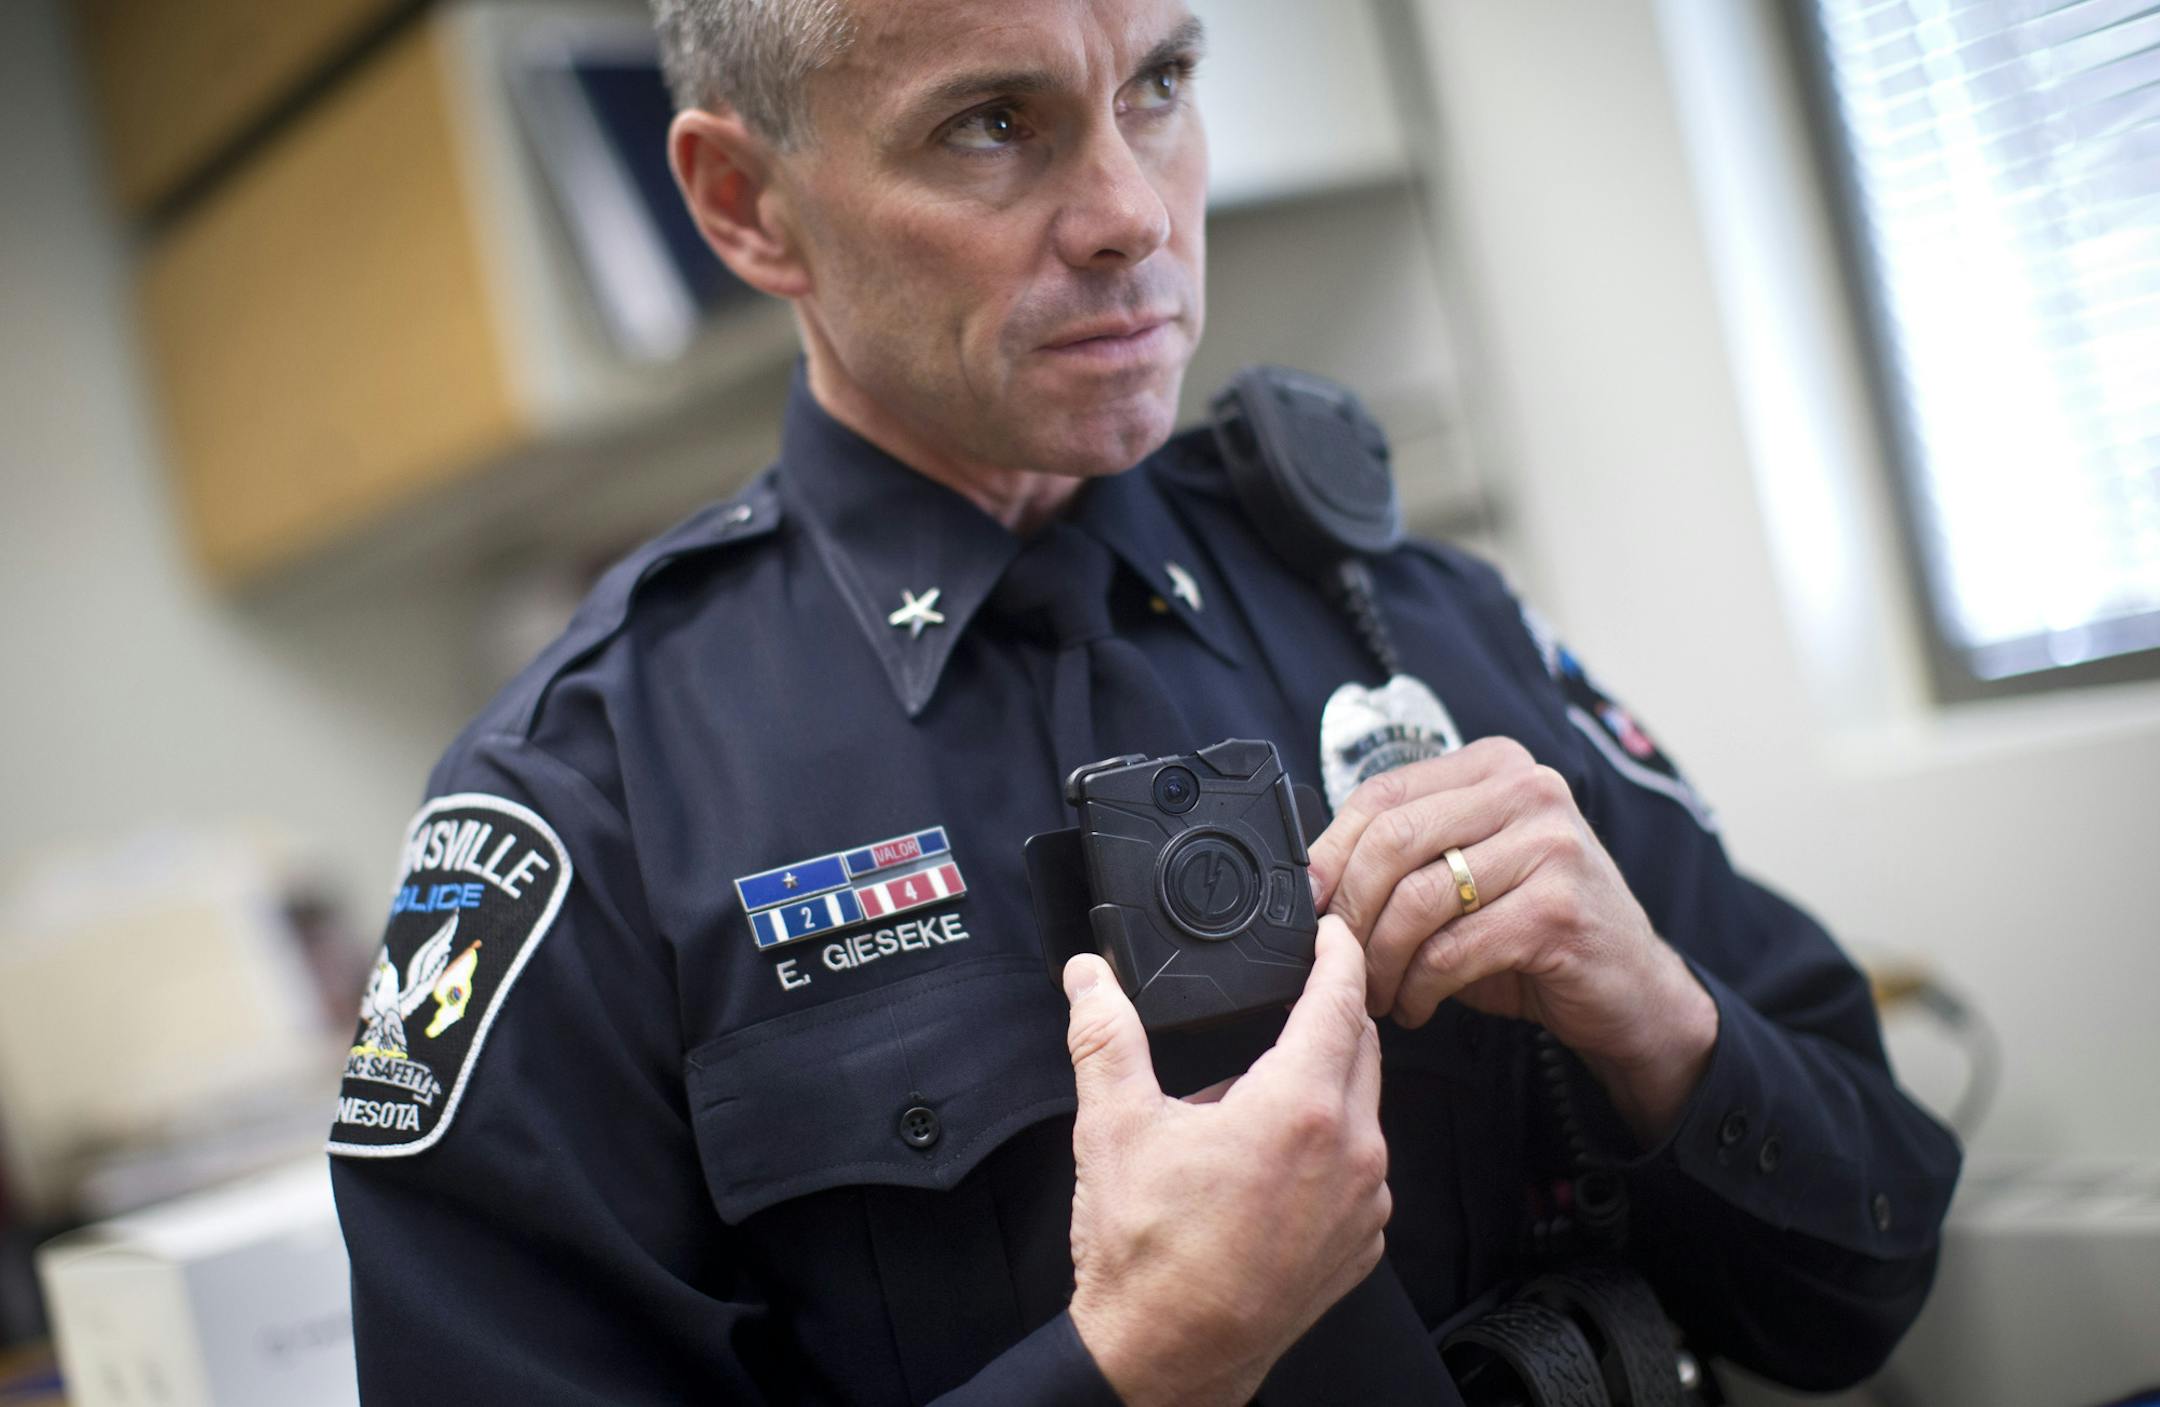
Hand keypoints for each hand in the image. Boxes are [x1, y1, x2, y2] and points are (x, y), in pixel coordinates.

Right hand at [1063, 917, 1389, 1406]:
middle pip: (1362, 1048)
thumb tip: (1090, 978)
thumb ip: (1105, 1035)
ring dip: (1326, 1085)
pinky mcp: (1361, 1246)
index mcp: (1299, 1109)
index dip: (1338, 952)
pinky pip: (1362, 1171)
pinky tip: (1271, 1163)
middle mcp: (1351, 1154)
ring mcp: (1364, 1205)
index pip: (1340, 999)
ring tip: (1253, 1097)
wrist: (1167, 1359)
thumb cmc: (1149, 1258)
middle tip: (1290, 997)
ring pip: (1365, 1111)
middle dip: (1331, 1013)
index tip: (1331, 930)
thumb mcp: (1115, 1127)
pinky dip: (1331, 1148)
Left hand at [1307, 736, 1716, 1142]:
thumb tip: (1314, 881)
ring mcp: (1550, 846)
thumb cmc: (1535, 928)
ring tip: (1378, 991)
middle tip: (1338, 959)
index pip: (1382, 793)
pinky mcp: (1557, 910)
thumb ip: (1407, 857)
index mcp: (1496, 766)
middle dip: (1350, 911)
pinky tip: (1417, 1005)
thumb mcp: (1467, 873)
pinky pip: (1451, 950)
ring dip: (1380, 960)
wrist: (1631, 988)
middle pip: (1392, 840)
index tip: (1309, 902)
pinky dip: (1418, 988)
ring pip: (1417, 900)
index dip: (1330, 852)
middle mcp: (1528, 789)